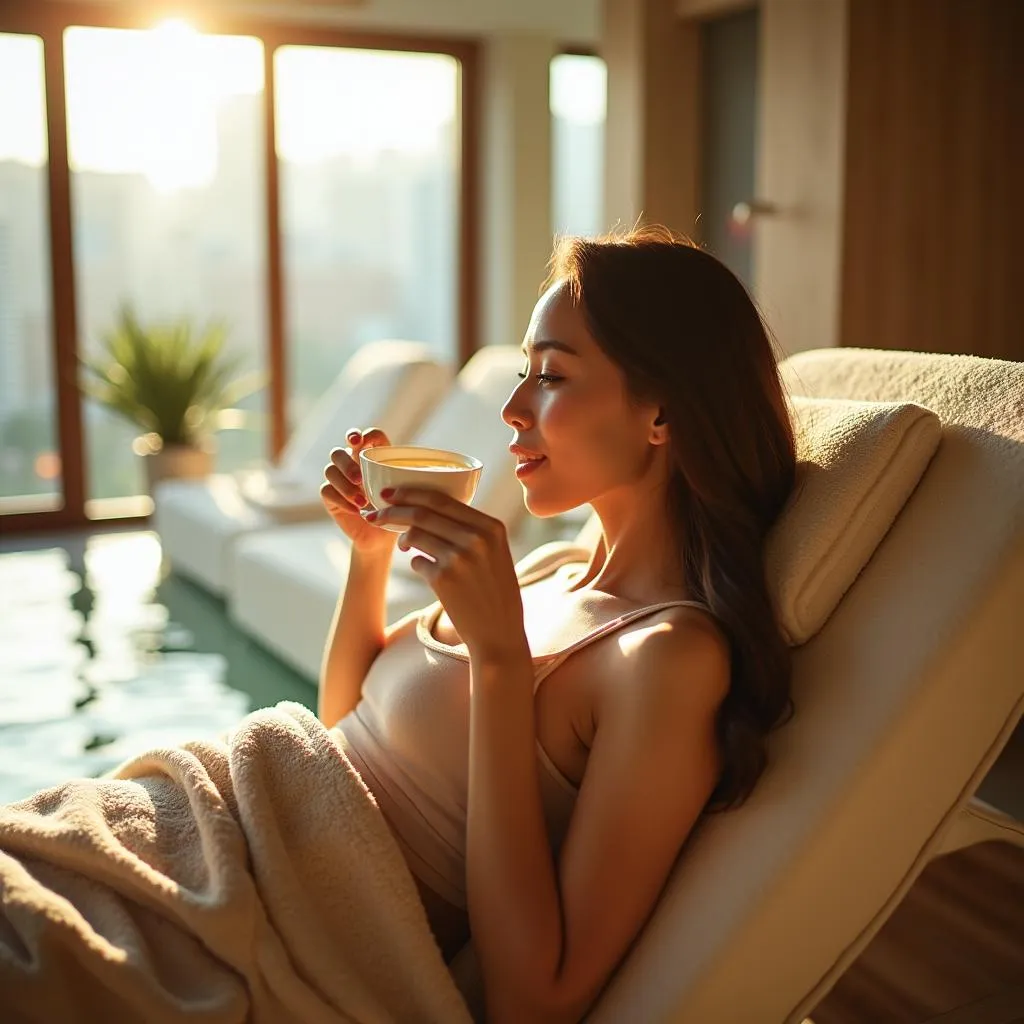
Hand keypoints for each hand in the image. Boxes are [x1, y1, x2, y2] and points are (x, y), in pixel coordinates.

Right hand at [320, 427, 396, 553]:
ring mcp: (338, 480)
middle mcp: (351, 464)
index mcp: (370, 458)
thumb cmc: (395, 510)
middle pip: (338, 452)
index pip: (361, 437)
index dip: (357, 434)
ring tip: (362, 501)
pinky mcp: (330, 497)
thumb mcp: (404, 493)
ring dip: (345, 485)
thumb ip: (404, 479)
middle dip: (347, 463)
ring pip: (330, 470)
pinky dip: (342, 500)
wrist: (381, 537)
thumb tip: (414, 472)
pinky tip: (356, 510)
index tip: (359, 440)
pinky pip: (327, 491)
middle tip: (360, 479)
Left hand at [366, 488, 528, 663]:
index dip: (411, 493)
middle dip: (392, 510)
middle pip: (422, 512)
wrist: (499, 633)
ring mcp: (459, 558)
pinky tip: (425, 569)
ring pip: (414, 534)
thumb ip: (473, 529)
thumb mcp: (496, 552)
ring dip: (402, 538)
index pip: (443, 499)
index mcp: (491, 526)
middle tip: (375, 513)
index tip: (391, 493)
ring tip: (403, 544)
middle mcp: (476, 538)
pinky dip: (415, 562)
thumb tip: (430, 507)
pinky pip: (416, 561)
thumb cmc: (495, 592)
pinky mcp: (444, 578)